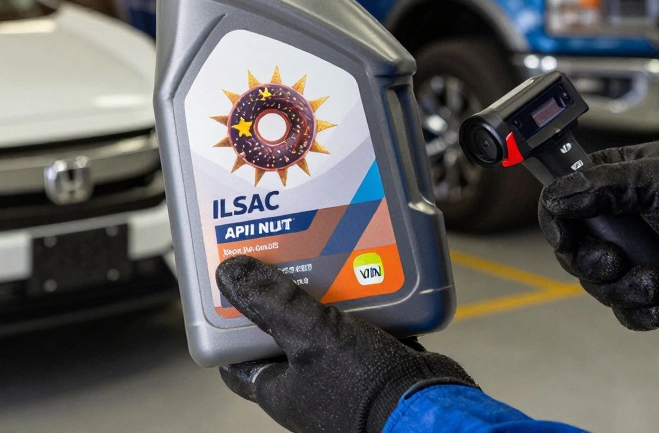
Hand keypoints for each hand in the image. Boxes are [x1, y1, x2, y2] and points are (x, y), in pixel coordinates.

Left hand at [216, 255, 474, 432]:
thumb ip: (272, 304)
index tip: (228, 287)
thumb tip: (229, 273)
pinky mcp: (376, 358)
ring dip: (325, 288)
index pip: (237, 356)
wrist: (430, 410)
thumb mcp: (310, 338)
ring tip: (322, 247)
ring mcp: (343, 369)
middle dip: (283, 291)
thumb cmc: (366, 394)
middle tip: (280, 251)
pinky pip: (362, 320)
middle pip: (282, 327)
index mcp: (280, 386)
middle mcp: (308, 380)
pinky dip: (363, 296)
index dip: (229, 323)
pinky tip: (366, 268)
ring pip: (324, 319)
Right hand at [539, 142, 658, 330]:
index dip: (556, 222)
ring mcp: (633, 257)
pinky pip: (623, 310)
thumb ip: (602, 184)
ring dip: (622, 289)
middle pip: (572, 251)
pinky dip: (638, 311)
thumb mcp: (657, 179)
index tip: (566, 238)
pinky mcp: (650, 289)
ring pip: (596, 285)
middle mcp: (617, 221)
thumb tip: (555, 197)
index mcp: (612, 183)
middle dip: (592, 263)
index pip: (560, 201)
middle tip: (618, 261)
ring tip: (655, 283)